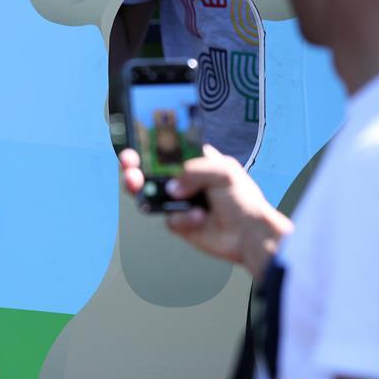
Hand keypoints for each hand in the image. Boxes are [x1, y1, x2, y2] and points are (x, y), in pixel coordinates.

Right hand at [119, 144, 291, 279]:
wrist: (250, 235)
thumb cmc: (244, 200)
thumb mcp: (224, 172)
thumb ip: (194, 171)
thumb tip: (173, 186)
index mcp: (194, 160)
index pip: (166, 147)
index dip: (148, 145)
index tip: (135, 143)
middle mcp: (184, 178)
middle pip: (149, 169)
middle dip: (134, 167)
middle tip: (129, 168)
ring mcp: (179, 200)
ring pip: (150, 194)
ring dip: (143, 190)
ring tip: (140, 186)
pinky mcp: (178, 221)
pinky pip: (167, 218)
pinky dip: (183, 218)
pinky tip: (201, 218)